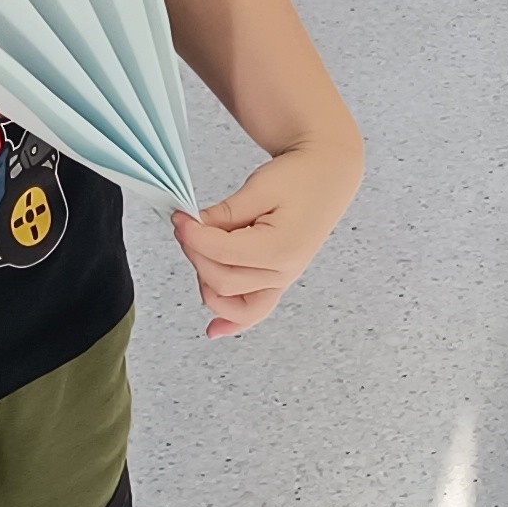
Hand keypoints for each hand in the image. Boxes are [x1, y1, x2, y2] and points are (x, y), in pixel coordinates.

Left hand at [170, 130, 364, 338]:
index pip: (221, 252)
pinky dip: (231, 320)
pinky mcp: (277, 282)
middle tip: (186, 224)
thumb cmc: (300, 178)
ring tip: (201, 249)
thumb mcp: (259, 188)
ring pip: (229, 301)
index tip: (179, 218)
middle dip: (196, 253)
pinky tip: (214, 330)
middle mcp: (284, 272)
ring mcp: (281, 281)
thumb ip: (224, 214)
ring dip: (205, 278)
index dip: (193, 236)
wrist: (328, 176)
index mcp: (281, 248)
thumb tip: (192, 228)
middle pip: (220, 280)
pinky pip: (252, 312)